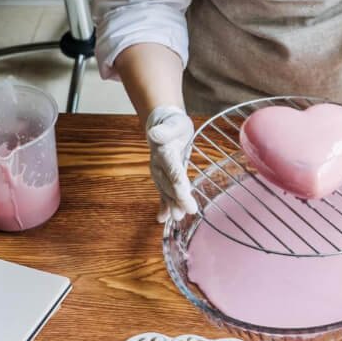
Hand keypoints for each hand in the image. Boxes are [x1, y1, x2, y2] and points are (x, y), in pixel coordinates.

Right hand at [145, 105, 197, 221]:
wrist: (162, 123)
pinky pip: (162, 192)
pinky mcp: (163, 176)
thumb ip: (165, 130)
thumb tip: (154, 134)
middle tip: (187, 211)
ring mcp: (159, 172)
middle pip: (169, 183)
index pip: (171, 169)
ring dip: (171, 204)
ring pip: (166, 190)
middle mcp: (158, 164)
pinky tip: (163, 218)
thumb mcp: (173, 122)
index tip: (184, 193)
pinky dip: (163, 205)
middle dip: (177, 198)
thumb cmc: (172, 123)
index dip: (177, 182)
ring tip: (178, 216)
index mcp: (163, 151)